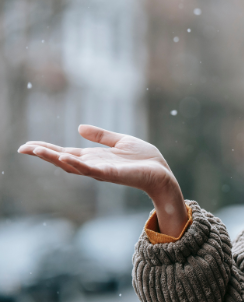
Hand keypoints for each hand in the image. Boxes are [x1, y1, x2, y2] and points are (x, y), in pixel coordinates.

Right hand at [18, 125, 188, 236]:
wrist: (163, 173)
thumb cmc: (145, 160)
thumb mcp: (121, 142)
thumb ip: (101, 136)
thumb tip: (79, 127)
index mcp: (95, 158)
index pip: (66, 153)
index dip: (47, 149)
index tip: (28, 145)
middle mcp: (94, 166)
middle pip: (63, 160)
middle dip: (44, 154)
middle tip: (23, 148)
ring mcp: (102, 171)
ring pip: (73, 166)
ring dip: (55, 158)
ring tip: (37, 150)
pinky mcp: (113, 174)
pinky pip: (92, 170)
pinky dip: (78, 165)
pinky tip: (65, 159)